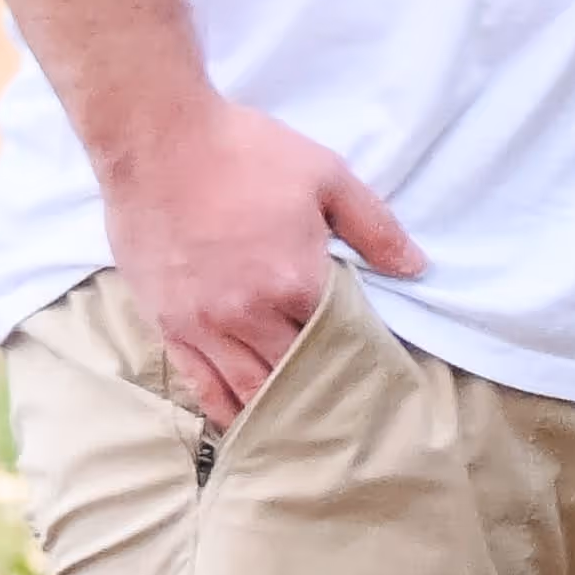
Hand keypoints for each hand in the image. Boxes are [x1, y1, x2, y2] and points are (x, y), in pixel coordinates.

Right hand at [100, 96, 420, 425]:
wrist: (158, 143)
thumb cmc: (245, 154)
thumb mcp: (327, 178)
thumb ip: (374, 229)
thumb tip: (415, 268)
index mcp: (293, 282)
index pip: (338, 337)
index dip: (358, 354)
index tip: (378, 373)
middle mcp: (246, 315)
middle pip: (293, 372)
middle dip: (321, 390)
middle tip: (348, 412)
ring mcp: (201, 325)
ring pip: (245, 388)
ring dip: (276, 410)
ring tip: (302, 431)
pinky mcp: (165, 324)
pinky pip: (197, 383)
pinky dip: (222, 407)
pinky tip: (241, 424)